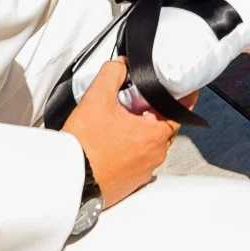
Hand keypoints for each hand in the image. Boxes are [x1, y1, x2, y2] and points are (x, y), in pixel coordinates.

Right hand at [63, 60, 186, 207]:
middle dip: (155, 113)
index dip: (182, 96)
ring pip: (150, 145)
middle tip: (137, 102)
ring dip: (141, 133)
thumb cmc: (84, 146)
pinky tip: (112, 144)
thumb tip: (121, 66)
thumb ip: (113, 73)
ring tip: (119, 124)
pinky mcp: (130, 184)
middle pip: (165, 127)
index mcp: (155, 135)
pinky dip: (130, 150)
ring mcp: (143, 172)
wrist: (67, 180)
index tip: (181, 89)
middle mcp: (154, 156)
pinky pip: (138, 162)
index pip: (182, 111)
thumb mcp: (97, 98)